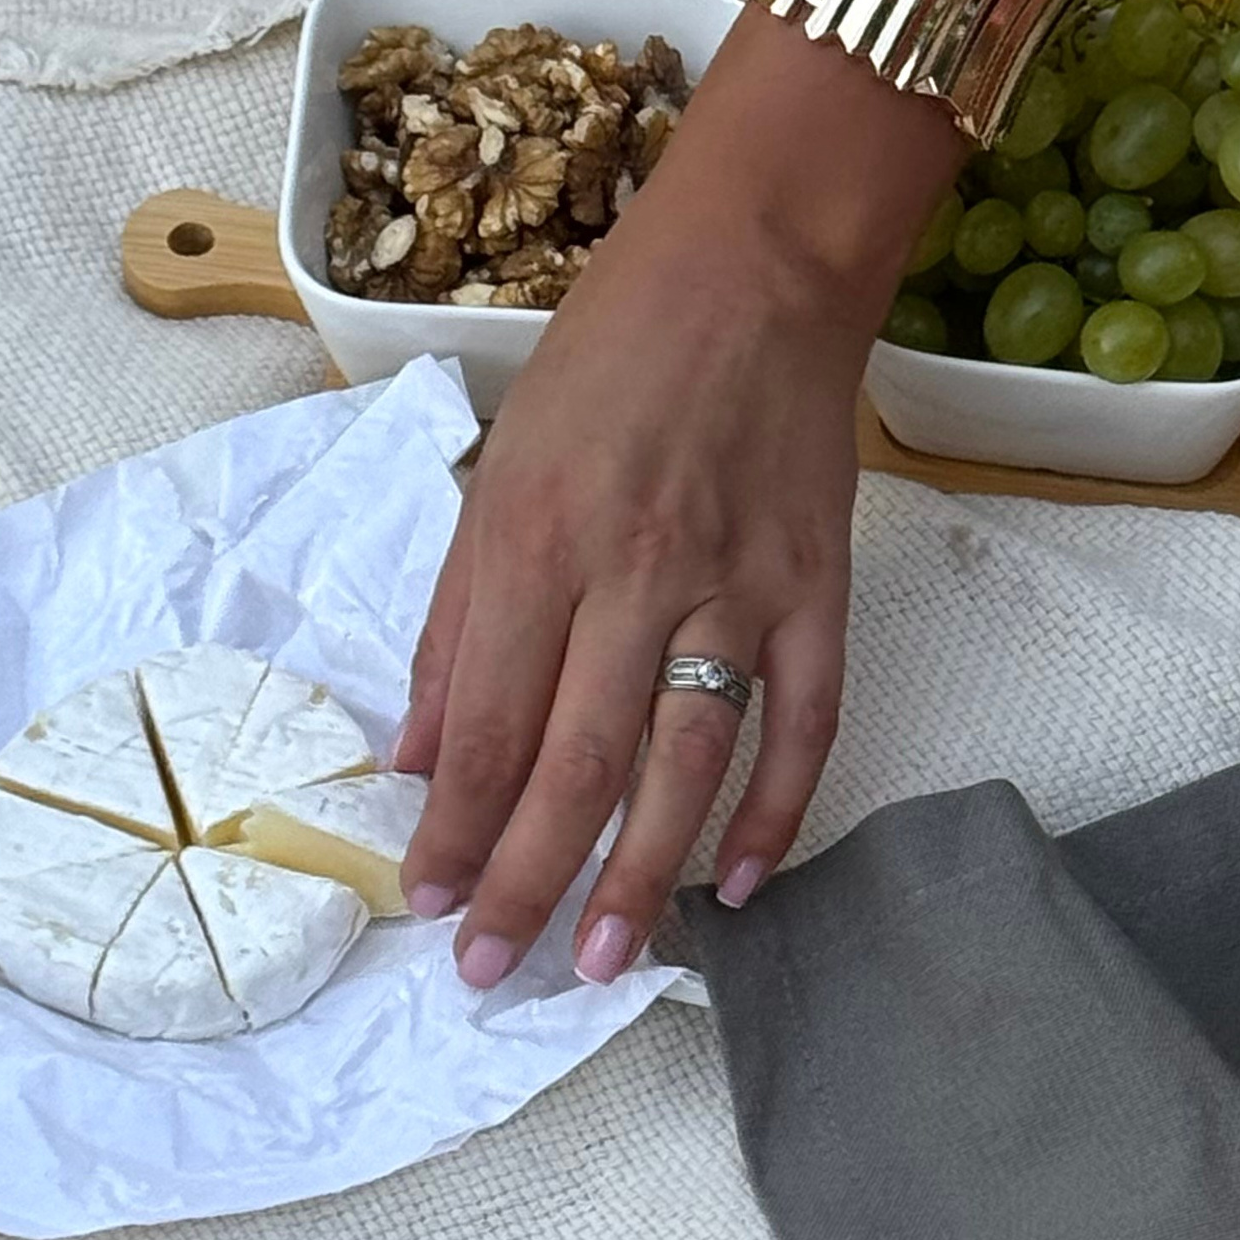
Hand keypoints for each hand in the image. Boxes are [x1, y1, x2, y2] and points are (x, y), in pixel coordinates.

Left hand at [392, 9, 954, 988]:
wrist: (757, 264)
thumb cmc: (611, 353)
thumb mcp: (500, 465)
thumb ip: (459, 615)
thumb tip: (420, 752)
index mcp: (538, 538)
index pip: (488, 722)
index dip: (453, 828)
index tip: (425, 906)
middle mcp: (635, 572)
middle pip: (576, 764)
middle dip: (525, 882)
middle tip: (493, 975)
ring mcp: (738, 583)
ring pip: (684, 762)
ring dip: (643, 875)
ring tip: (605, 961)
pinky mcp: (820, 586)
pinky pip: (802, 722)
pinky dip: (776, 809)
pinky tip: (743, 882)